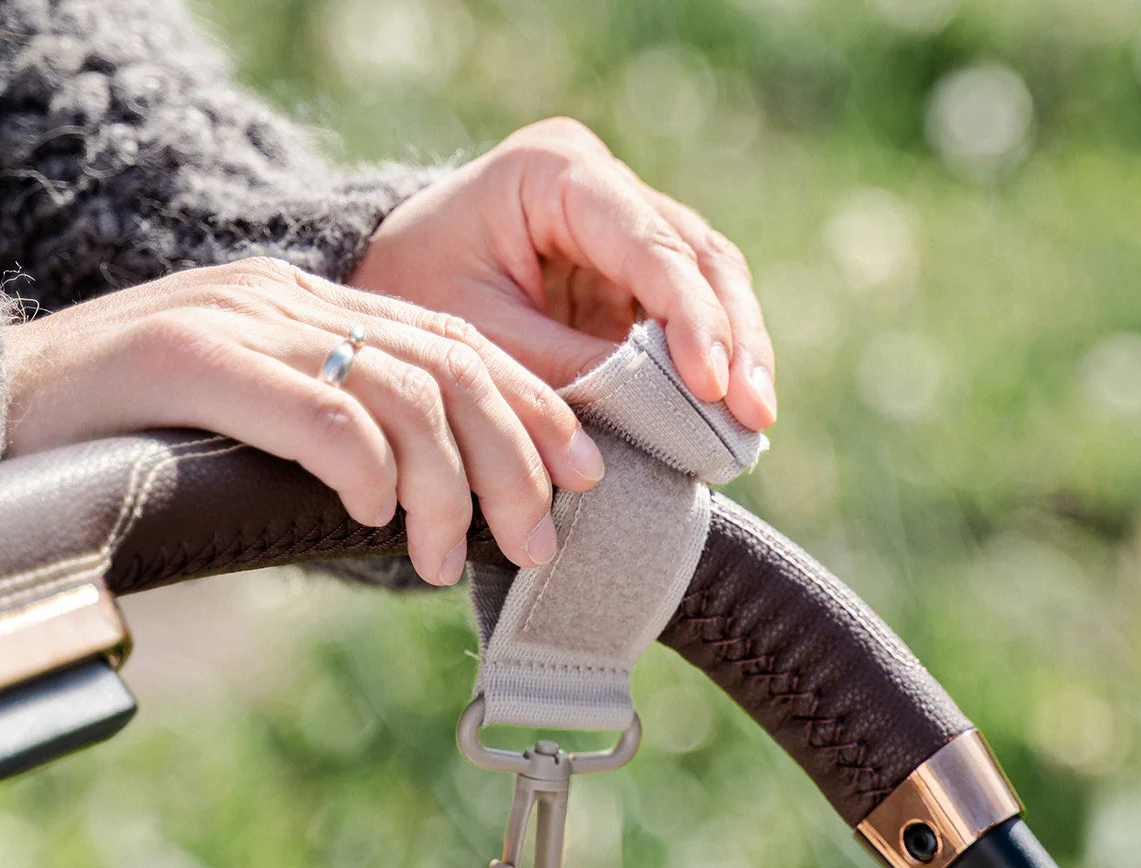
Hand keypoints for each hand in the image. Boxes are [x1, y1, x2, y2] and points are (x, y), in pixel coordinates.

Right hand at [2, 257, 605, 584]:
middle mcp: (292, 299)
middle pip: (447, 367)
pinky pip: (314, 408)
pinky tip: (374, 517)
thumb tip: (431, 512)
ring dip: (444, 484)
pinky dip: (363, 466)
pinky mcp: (187, 356)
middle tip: (536, 540)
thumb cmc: (136, 434)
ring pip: (398, 391)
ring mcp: (241, 320)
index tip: (586, 474)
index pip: (457, 346)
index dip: (535, 408)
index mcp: (316, 307)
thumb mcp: (258, 425)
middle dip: (514, 458)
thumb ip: (340, 441)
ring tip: (444, 555)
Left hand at [352, 118, 776, 431]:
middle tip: (756, 413)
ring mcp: (622, 228)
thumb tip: (666, 416)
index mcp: (556, 171)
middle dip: (734, 337)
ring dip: (736, 352)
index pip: (649, 243)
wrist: (385, 287)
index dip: (691, 318)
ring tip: (754, 422)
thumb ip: (569, 368)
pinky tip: (727, 414)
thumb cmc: (414, 293)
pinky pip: (684, 316)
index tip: (715, 386)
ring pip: (708, 282)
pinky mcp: (626, 276)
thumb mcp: (480, 336)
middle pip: (698, 255)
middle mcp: (603, 187)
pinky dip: (706, 364)